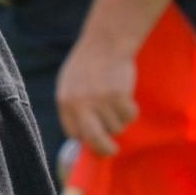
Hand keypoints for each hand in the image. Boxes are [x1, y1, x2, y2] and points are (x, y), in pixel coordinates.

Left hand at [56, 34, 138, 155]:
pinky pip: (130, 115)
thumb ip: (75, 108)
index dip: (85, 139)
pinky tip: (126, 96)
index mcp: (64, 102)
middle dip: (104, 149)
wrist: (104, 43)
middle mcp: (79, 103)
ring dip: (120, 119)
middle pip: (93, 138)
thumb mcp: (70, 85)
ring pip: (116, 126)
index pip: (73, 133)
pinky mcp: (118, 96)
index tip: (94, 141)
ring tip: (116, 101)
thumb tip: (82, 136)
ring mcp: (99, 100)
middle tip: (112, 151)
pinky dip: (131, 110)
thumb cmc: (87, 65)